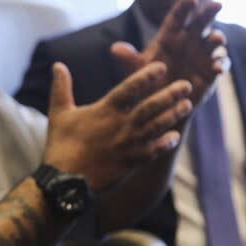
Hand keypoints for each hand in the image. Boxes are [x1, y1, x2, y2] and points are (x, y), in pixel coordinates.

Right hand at [43, 61, 191, 191]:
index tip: (161, 67)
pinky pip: (152, 152)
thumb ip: (61, 88)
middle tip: (186, 85)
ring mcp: (127, 146)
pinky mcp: (130, 163)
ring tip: (187, 105)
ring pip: (155, 128)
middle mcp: (120, 127)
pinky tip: (176, 137)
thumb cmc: (61, 145)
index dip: (145, 76)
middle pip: (149, 108)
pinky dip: (164, 144)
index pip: (128, 89)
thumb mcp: (59, 113)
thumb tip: (57, 65)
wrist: (63, 181)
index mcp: (104, 112)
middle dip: (169, 95)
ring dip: (172, 116)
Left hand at [112, 0, 226, 105]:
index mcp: (170, 36)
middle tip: (216, 3)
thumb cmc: (148, 79)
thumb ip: (128, 58)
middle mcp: (188, 41)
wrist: (159, 102)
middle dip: (208, 12)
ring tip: (216, 39)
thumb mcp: (137, 69)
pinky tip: (217, 68)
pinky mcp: (211, 71)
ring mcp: (202, 55)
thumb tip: (114, 48)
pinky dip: (220, 64)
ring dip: (217, 39)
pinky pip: (220, 64)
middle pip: (201, 23)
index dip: (183, 7)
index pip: (177, 17)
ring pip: (214, 42)